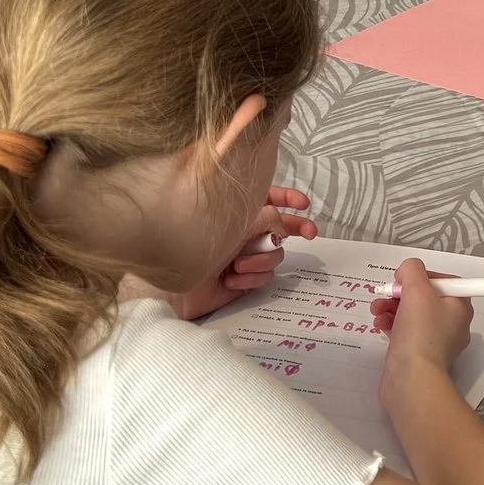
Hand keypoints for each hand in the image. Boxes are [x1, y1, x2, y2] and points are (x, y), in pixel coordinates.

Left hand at [137, 185, 319, 319]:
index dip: (287, 198)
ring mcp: (244, 255)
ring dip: (260, 260)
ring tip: (237, 264)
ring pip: (276, 255)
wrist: (172, 286)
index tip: (303, 202)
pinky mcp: (244, 279)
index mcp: (235, 212)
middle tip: (311, 233)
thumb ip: (264, 217)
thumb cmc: (191, 245)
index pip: (265, 198)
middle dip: (297, 228)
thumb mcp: (233, 223)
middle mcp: (242, 231)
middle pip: (280, 226)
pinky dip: (251, 278)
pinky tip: (231, 279)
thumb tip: (282, 224)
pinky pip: (265, 277)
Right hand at [374, 258, 473, 401]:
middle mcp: (452, 323)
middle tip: (387, 294)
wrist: (412, 378)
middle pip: (424, 297)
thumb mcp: (417, 289)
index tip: (406, 280)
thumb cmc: (420, 333)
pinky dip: (392, 324)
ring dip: (391, 307)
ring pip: (412, 314)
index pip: (443, 281)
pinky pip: (406, 332)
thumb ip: (412, 270)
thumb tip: (407, 270)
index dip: (422, 277)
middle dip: (400, 293)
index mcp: (459, 306)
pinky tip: (380, 325)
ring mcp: (435, 341)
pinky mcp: (419, 354)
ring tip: (377, 310)